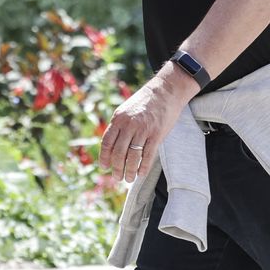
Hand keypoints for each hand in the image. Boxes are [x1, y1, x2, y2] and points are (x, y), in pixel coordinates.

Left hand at [98, 68, 193, 182]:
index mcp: (118, 119)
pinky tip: (141, 174)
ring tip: (128, 179)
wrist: (166, 91)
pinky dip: (143, 167)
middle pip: (118, 152)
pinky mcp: (157, 134)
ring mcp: (143, 129)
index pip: (107, 142)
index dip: (104, 157)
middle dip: (116, 168)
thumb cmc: (145, 103)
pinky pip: (148, 155)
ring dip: (129, 171)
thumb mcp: (126, 110)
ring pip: (132, 156)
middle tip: (117, 178)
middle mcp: (129, 124)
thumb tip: (110, 146)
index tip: (104, 167)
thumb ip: (118, 126)